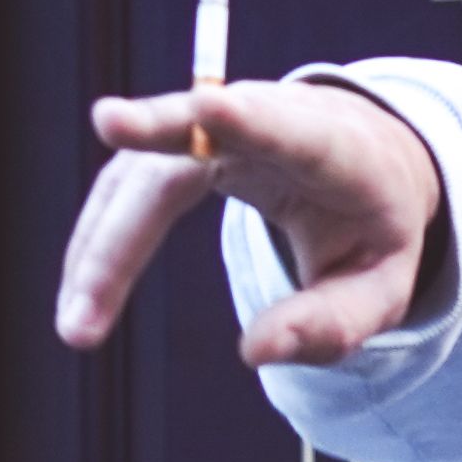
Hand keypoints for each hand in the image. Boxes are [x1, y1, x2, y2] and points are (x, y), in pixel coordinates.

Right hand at [53, 76, 448, 365]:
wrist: (364, 158)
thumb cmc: (375, 226)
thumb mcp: (384, 286)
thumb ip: (334, 323)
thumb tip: (255, 355)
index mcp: (333, 148)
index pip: (289, 129)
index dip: (248, 118)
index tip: (208, 106)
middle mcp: (266, 119)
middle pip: (191, 139)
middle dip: (140, 181)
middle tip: (98, 218)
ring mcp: (213, 124)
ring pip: (142, 172)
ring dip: (102, 246)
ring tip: (78, 325)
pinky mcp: (175, 143)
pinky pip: (126, 189)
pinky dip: (99, 244)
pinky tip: (81, 300)